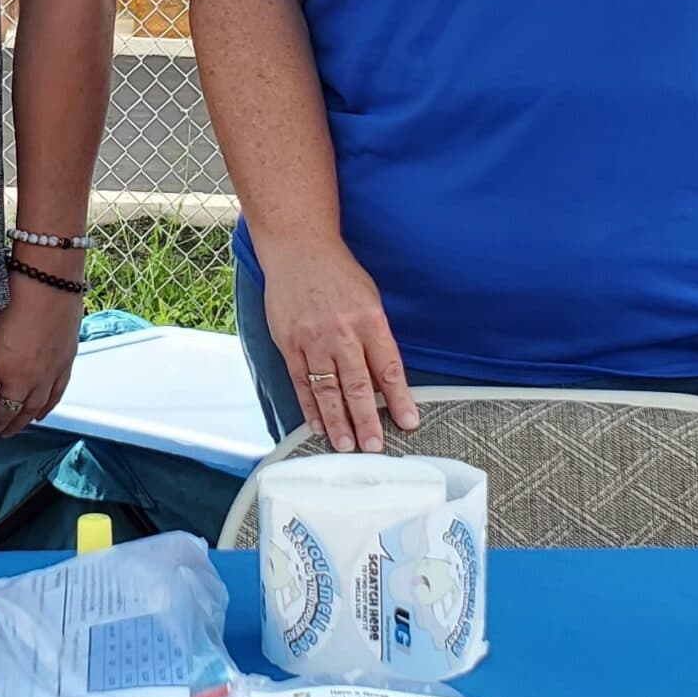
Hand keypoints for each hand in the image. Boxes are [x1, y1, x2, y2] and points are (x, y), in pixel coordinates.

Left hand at [0, 262, 80, 440]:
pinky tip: (36, 416)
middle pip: (5, 414)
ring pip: (30, 411)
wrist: (50, 274)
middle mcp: (23, 376)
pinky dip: (43, 410)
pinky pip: (54, 397)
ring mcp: (47, 373)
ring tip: (6, 433)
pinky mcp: (65, 364)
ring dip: (16, 425)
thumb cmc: (14, 288)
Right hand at [261, 240, 418, 453]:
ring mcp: (312, 339)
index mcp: (369, 320)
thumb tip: (385, 378)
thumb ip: (376, 337)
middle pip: (358, 386)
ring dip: (338, 421)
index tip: (408, 422)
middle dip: (367, 420)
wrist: (298, 249)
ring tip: (346, 445)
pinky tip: (318, 425)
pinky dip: (309, 406)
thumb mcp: (369, 298)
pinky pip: (301, 382)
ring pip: (327, 389)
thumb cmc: (338, 274)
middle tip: (374, 447)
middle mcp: (342, 333)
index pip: (389, 368)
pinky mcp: (289, 343)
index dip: (400, 399)